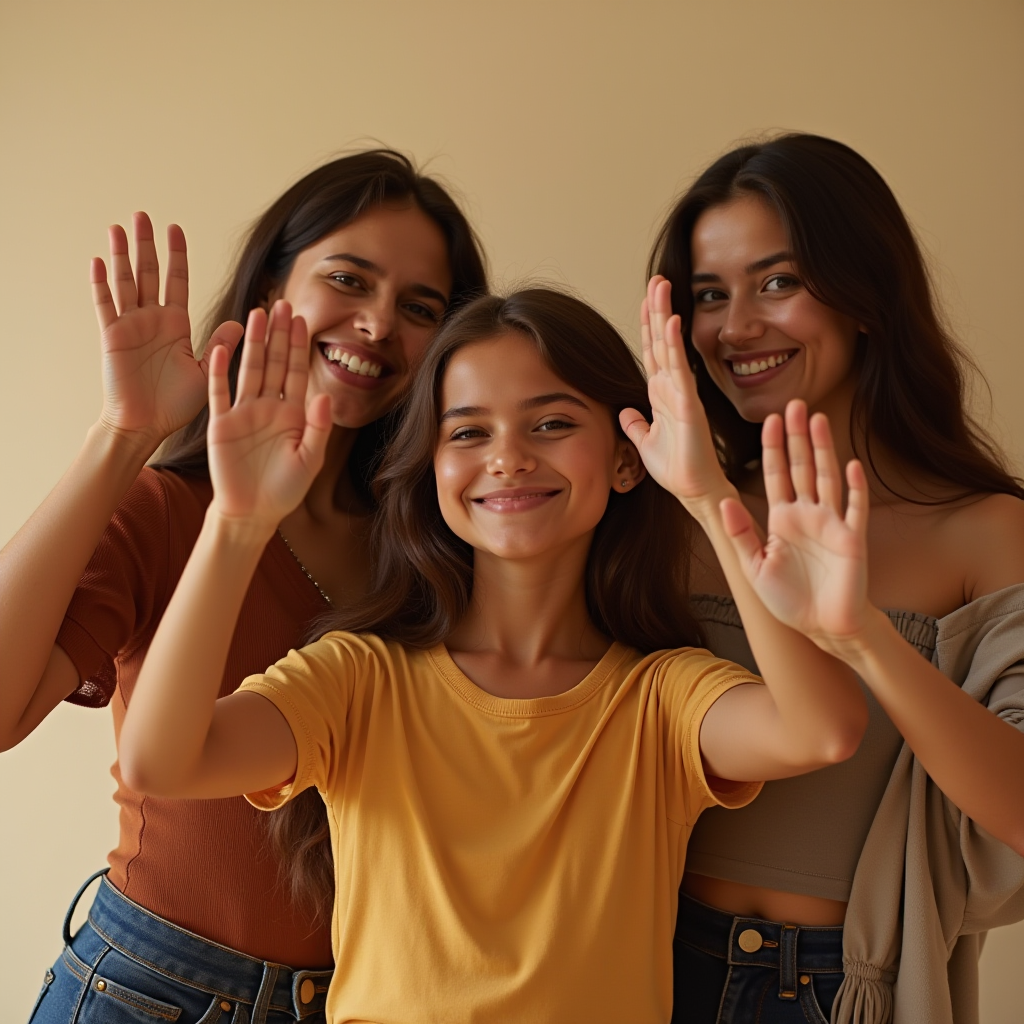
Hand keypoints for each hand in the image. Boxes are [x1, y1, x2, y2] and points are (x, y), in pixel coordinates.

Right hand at [93, 212, 242, 448]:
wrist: (146, 426)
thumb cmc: (175, 405)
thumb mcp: (206, 371)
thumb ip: (220, 345)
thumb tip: (243, 323)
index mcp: (175, 325)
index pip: (176, 281)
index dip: (176, 255)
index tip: (176, 229)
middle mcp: (152, 320)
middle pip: (149, 273)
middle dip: (147, 245)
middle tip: (144, 215)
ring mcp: (130, 325)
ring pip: (125, 282)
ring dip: (121, 255)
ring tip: (119, 227)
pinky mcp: (112, 336)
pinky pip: (105, 305)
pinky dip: (101, 283)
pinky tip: (99, 261)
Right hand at [206, 301, 331, 534]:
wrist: (252, 512)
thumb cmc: (285, 490)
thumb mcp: (309, 460)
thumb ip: (318, 428)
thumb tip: (325, 396)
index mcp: (294, 414)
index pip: (298, 372)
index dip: (300, 345)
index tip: (303, 318)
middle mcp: (270, 407)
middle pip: (276, 363)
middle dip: (279, 334)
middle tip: (282, 303)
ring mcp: (244, 412)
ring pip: (250, 369)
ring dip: (254, 343)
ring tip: (257, 313)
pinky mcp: (222, 423)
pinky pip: (220, 392)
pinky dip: (220, 370)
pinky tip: (223, 346)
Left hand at [619, 277, 731, 514]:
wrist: (693, 490)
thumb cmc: (675, 467)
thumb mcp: (644, 442)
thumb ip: (635, 425)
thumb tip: (625, 411)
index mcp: (661, 394)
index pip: (653, 352)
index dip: (649, 326)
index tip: (646, 300)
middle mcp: (672, 388)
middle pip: (661, 340)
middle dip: (657, 310)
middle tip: (656, 280)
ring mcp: (681, 393)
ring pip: (669, 346)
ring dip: (664, 315)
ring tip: (661, 286)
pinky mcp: (688, 404)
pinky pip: (679, 369)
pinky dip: (673, 344)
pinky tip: (670, 322)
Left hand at [721, 401, 871, 650]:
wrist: (823, 626)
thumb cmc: (789, 599)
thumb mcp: (755, 567)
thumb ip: (741, 535)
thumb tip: (723, 501)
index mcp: (781, 519)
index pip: (775, 475)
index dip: (773, 448)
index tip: (768, 420)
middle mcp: (807, 515)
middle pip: (801, 467)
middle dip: (796, 437)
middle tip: (794, 403)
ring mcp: (831, 524)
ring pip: (826, 477)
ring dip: (822, 449)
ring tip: (817, 420)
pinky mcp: (852, 539)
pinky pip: (854, 508)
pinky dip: (853, 488)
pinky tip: (850, 466)